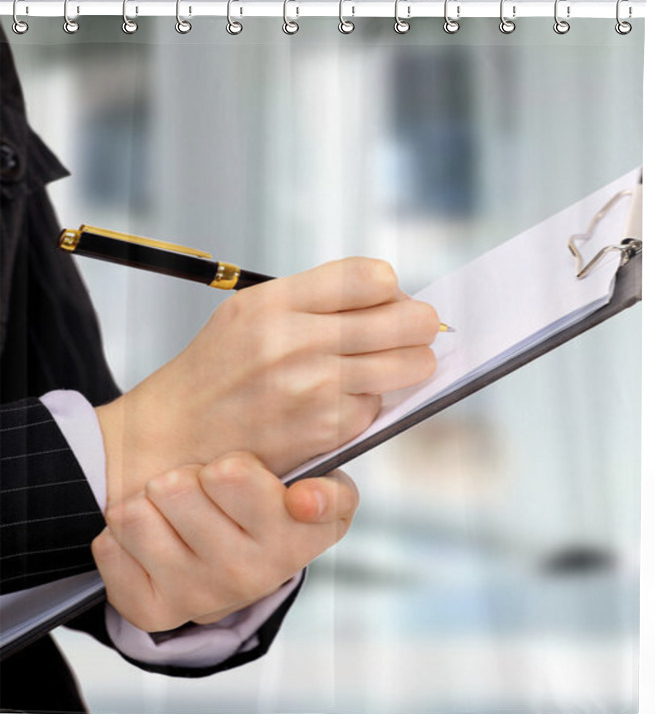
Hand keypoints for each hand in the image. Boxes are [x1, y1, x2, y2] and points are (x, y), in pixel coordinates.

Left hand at [91, 450, 358, 632]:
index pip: (254, 485)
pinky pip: (110, 545)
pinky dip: (125, 533)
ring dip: (151, 501)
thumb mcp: (321, 491)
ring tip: (178, 511)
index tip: (284, 494)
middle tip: (206, 489)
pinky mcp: (154, 611)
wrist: (232, 556)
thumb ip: (332, 490)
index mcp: (298, 538)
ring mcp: (201, 595)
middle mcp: (252, 574)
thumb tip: (304, 501)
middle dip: (187, 475)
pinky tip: (155, 539)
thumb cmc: (270, 506)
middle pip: (176, 486)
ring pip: (135, 514)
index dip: (258, 481)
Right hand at [96, 257, 439, 505]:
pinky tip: (339, 403)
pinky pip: (379, 406)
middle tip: (414, 332)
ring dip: (405, 366)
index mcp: (278, 301)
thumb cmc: (222, 369)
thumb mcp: (252, 311)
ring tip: (380, 366)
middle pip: (408, 320)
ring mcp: (316, 388)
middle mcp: (298, 341)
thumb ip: (318, 298)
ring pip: (410, 365)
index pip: (374, 277)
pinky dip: (367, 404)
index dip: (391, 289)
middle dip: (420, 326)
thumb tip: (394, 298)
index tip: (386, 301)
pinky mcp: (327, 430)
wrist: (175, 436)